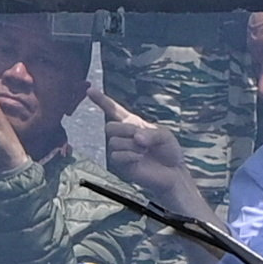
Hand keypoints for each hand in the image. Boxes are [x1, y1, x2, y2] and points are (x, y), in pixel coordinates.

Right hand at [93, 87, 209, 217]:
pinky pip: (116, 156)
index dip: (101, 100)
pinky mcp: (121, 165)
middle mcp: (124, 135)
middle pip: (109, 126)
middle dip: (126, 130)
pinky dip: (130, 156)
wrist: (173, 172)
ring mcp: (121, 150)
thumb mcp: (165, 136)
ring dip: (132, 146)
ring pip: (114, 142)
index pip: (114, 109)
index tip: (89, 90)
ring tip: (144, 151)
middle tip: (141, 138)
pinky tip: (140, 158)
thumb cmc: (169, 151)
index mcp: (133, 123)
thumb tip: (136, 137)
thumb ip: (151, 133)